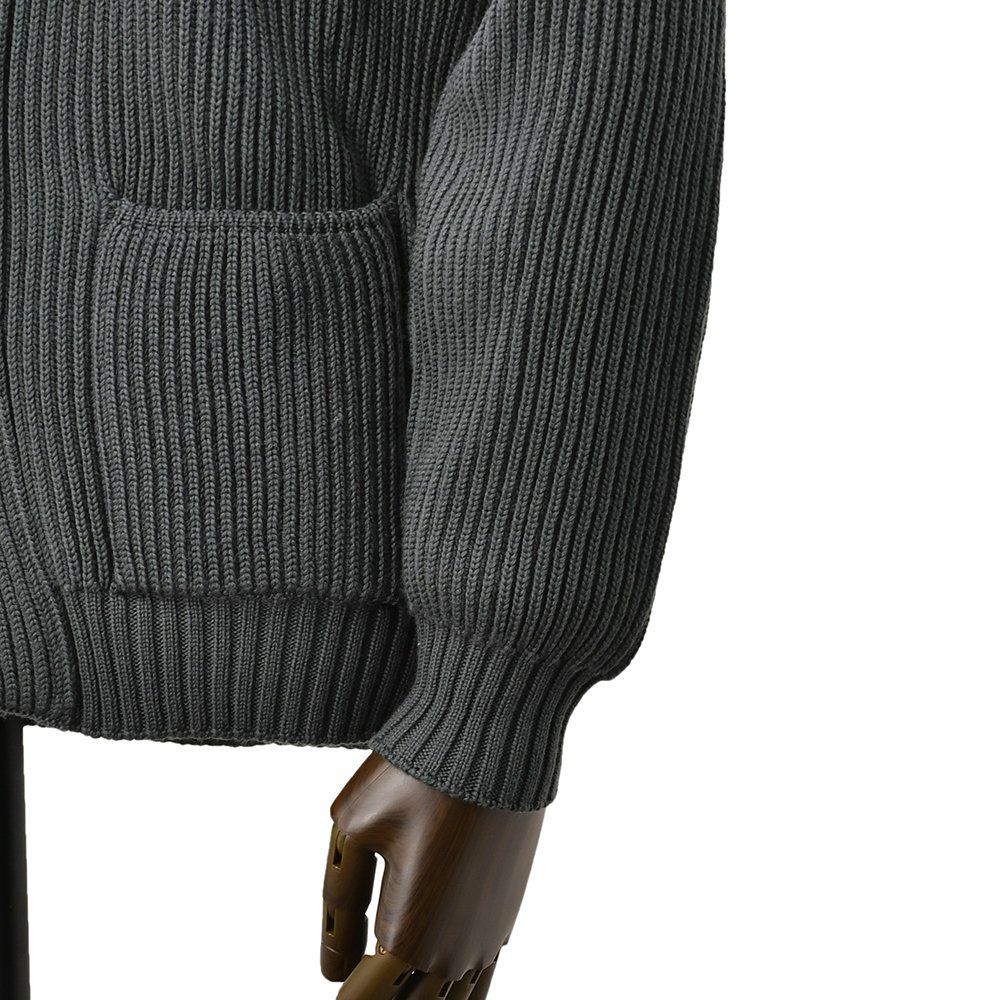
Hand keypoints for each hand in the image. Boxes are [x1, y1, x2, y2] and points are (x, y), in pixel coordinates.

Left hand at [320, 753, 544, 997]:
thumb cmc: (418, 773)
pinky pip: (477, 982)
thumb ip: (338, 903)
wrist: (495, 737)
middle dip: (376, 995)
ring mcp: (485, 937)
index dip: (344, 998)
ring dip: (413, 997)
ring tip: (387, 983)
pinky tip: (429, 982)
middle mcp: (452, 950)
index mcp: (408, 935)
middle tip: (357, 978)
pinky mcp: (504, 915)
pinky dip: (449, 992)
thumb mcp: (354, 826)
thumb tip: (332, 968)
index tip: (333, 984)